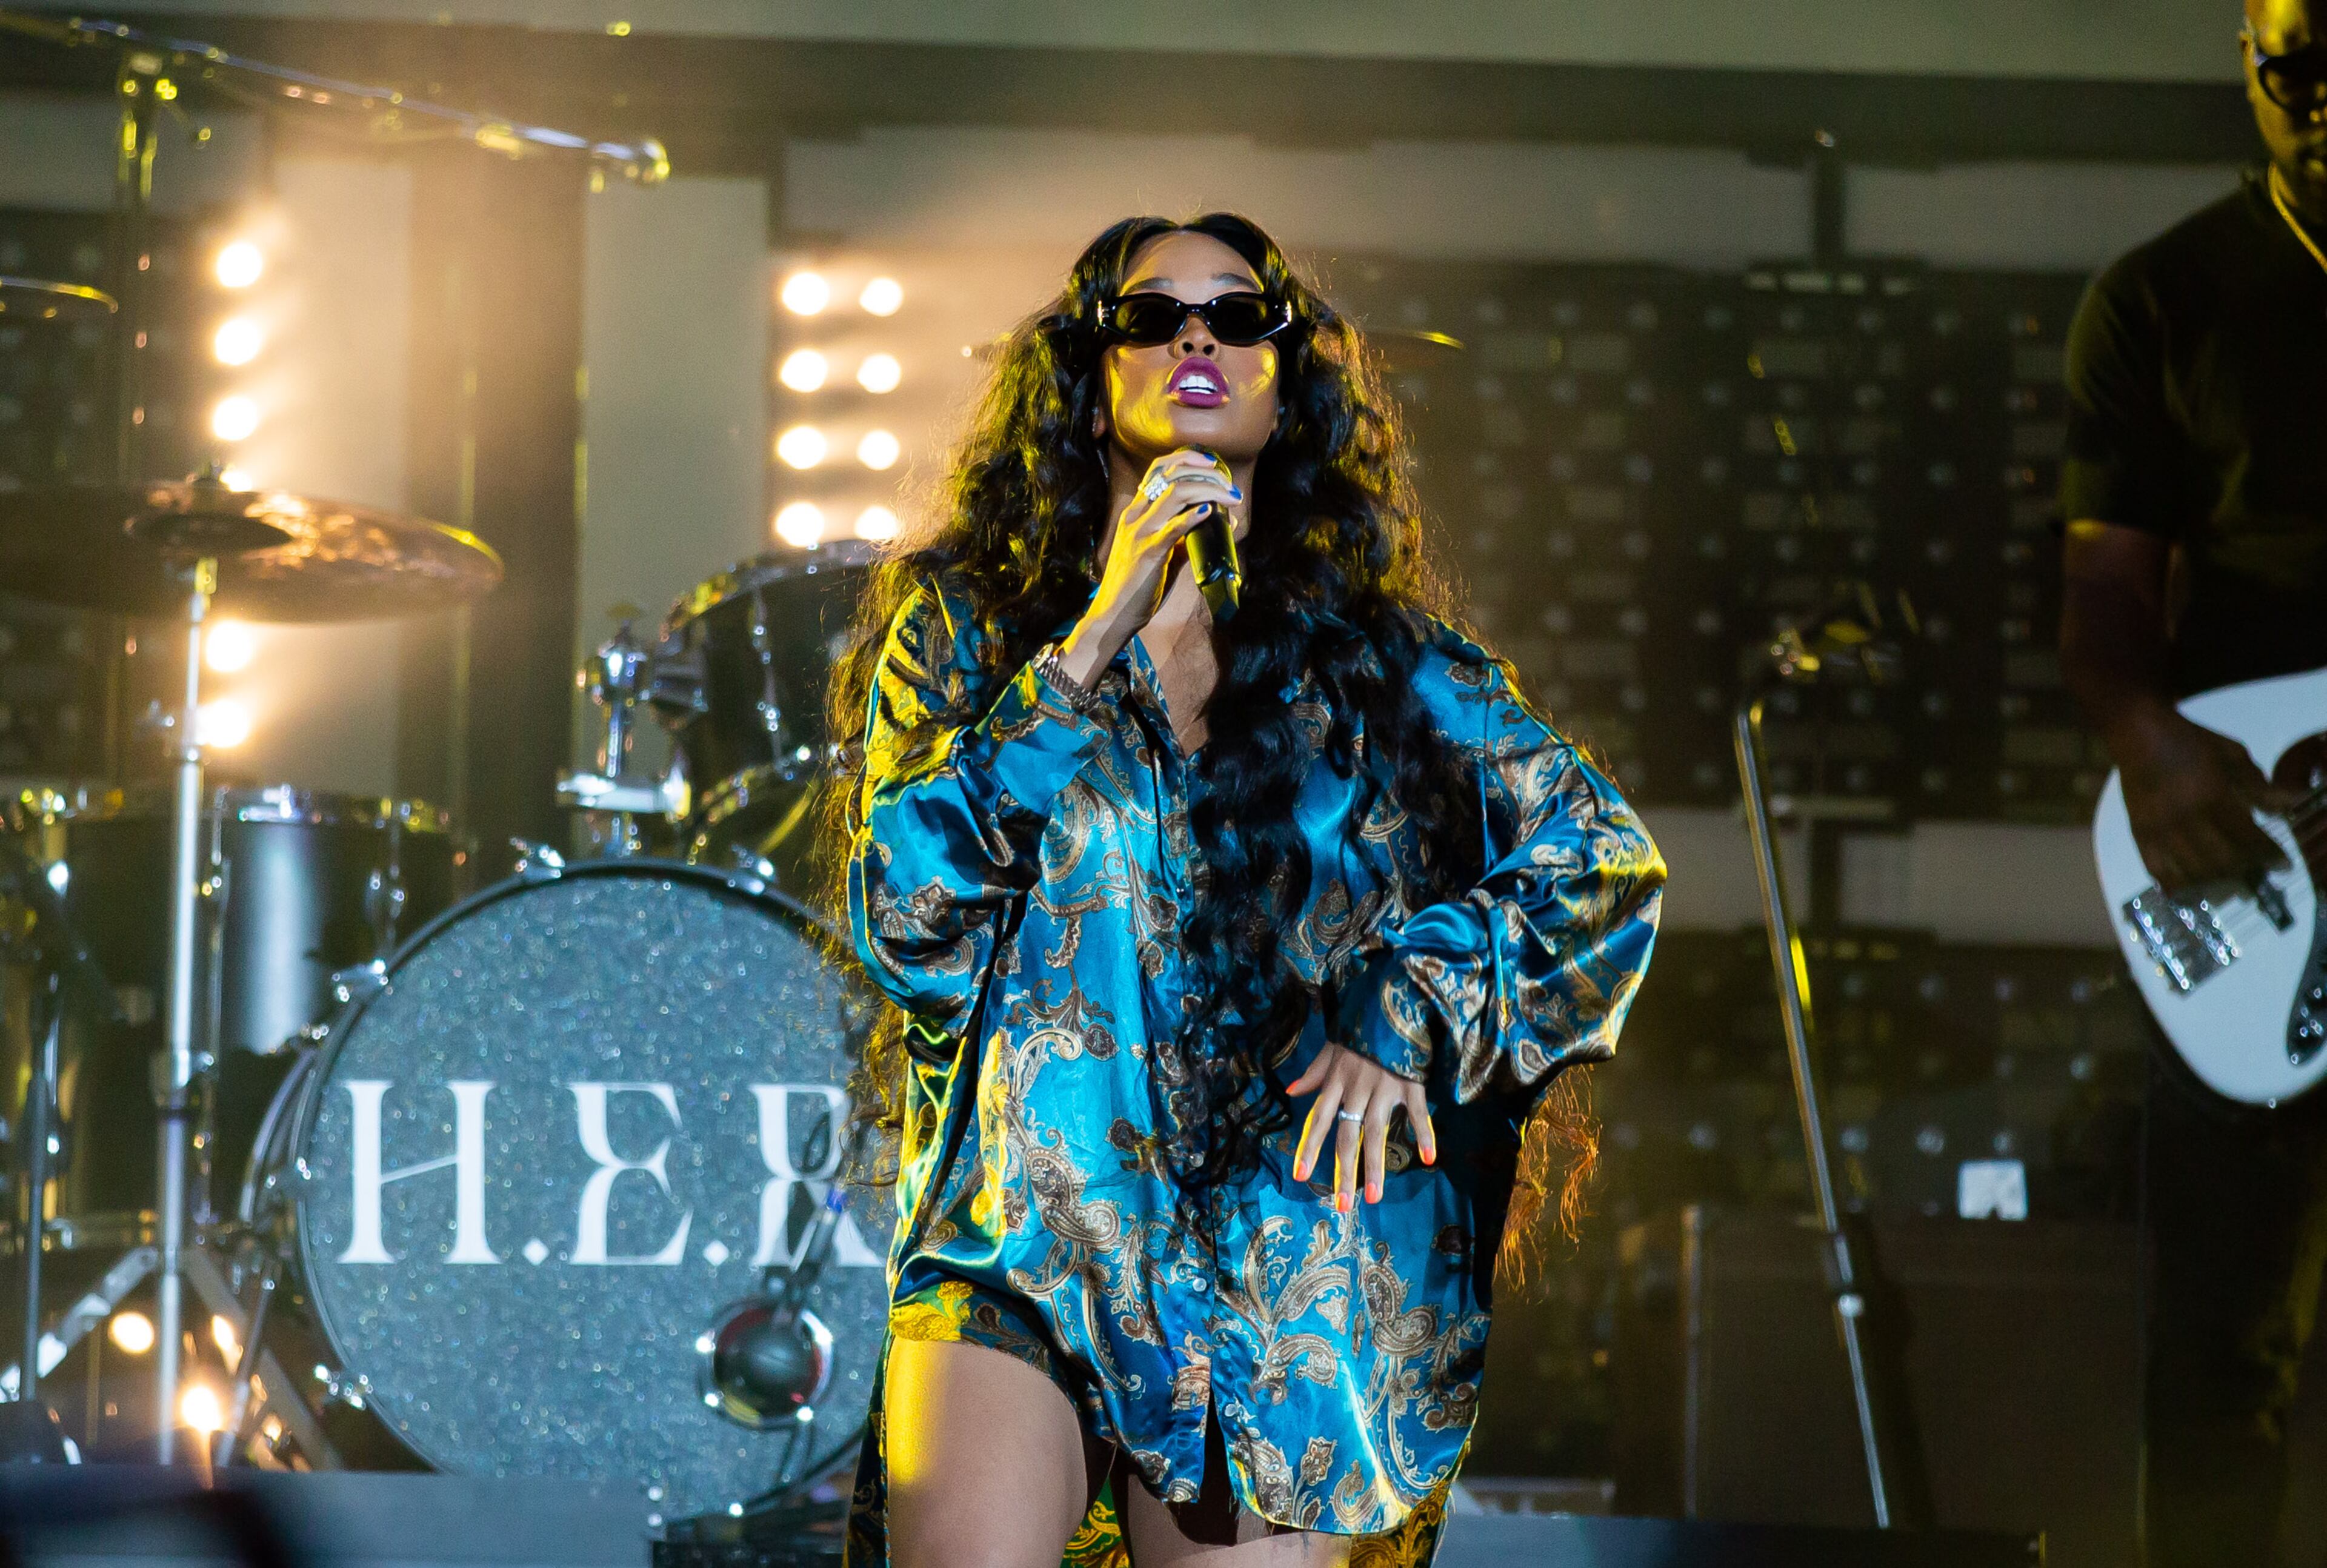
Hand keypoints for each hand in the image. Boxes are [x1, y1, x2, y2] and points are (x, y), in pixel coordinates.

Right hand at [1058, 449, 1240, 678]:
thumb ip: (1187, 535)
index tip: (1211, 462)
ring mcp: (1140, 532)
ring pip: (1176, 493)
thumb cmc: (1140, 585)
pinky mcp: (1148, 552)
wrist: (1114, 613)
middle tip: (1229, 484)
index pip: (1158, 469)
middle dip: (1206, 472)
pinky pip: (1173, 527)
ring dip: (1209, 489)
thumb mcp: (1164, 553)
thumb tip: (1222, 522)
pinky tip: (1210, 512)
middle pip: (1171, 474)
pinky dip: (1194, 516)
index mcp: (1136, 512)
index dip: (1186, 458)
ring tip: (1231, 497)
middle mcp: (1135, 515)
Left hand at [1288, 1040, 1436, 1212]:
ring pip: (1377, 1132)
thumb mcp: (1333, 1047)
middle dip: (1343, 1171)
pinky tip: (1428, 1158)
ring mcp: (1385, 1087)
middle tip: (1342, 1206)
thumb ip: (1315, 1072)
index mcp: (1337, 1081)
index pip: (1319, 1119)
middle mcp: (1357, 1088)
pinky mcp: (1411, 1084)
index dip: (1309, 1147)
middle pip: (1347, 1135)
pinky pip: (1418, 1112)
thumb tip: (1291, 1092)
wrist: (1394, 1003)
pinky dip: (1424, 1134)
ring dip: (1374, 1166)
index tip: (1301, 1176)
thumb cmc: (1361, 1029)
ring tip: (1373, 1198)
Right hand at [2115, 707, 2297, 892]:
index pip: (2248, 837)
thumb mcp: (2232, 754)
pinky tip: (2192, 888)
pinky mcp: (2140, 834)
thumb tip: (2290, 805)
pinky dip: (2177, 886)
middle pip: (2222, 861)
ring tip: (2228, 877)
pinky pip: (2158, 871)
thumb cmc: (2190, 741)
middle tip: (2256, 870)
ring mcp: (2160, 829)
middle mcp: (2186, 818)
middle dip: (2245, 871)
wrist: (2138, 734)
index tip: (2282, 863)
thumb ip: (2259, 784)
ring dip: (2217, 881)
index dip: (2269, 855)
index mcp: (2213, 795)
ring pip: (2193, 872)